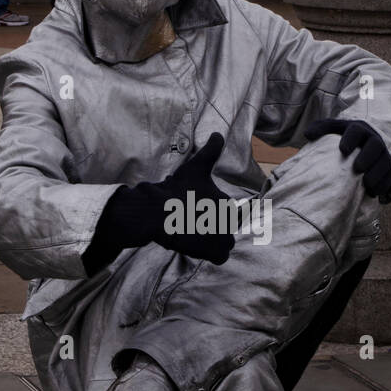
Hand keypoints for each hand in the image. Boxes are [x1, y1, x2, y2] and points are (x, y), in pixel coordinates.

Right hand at [154, 132, 235, 262]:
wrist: (159, 212)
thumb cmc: (177, 189)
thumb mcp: (196, 166)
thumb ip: (211, 150)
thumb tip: (217, 133)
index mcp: (228, 202)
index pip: (228, 213)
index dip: (212, 213)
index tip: (197, 212)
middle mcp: (230, 220)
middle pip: (224, 229)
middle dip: (212, 228)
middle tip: (192, 223)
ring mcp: (223, 237)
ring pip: (223, 243)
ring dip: (210, 241)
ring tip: (191, 234)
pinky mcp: (215, 252)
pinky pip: (220, 257)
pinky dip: (210, 254)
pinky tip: (195, 246)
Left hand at [304, 119, 390, 201]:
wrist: (364, 145)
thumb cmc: (344, 138)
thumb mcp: (332, 129)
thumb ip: (320, 129)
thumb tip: (307, 135)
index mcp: (359, 130)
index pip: (357, 131)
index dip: (351, 139)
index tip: (343, 149)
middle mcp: (373, 141)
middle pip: (375, 146)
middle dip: (368, 156)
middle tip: (357, 168)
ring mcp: (383, 155)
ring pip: (385, 163)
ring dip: (376, 174)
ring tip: (366, 184)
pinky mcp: (387, 169)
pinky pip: (389, 178)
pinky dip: (382, 185)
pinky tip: (373, 193)